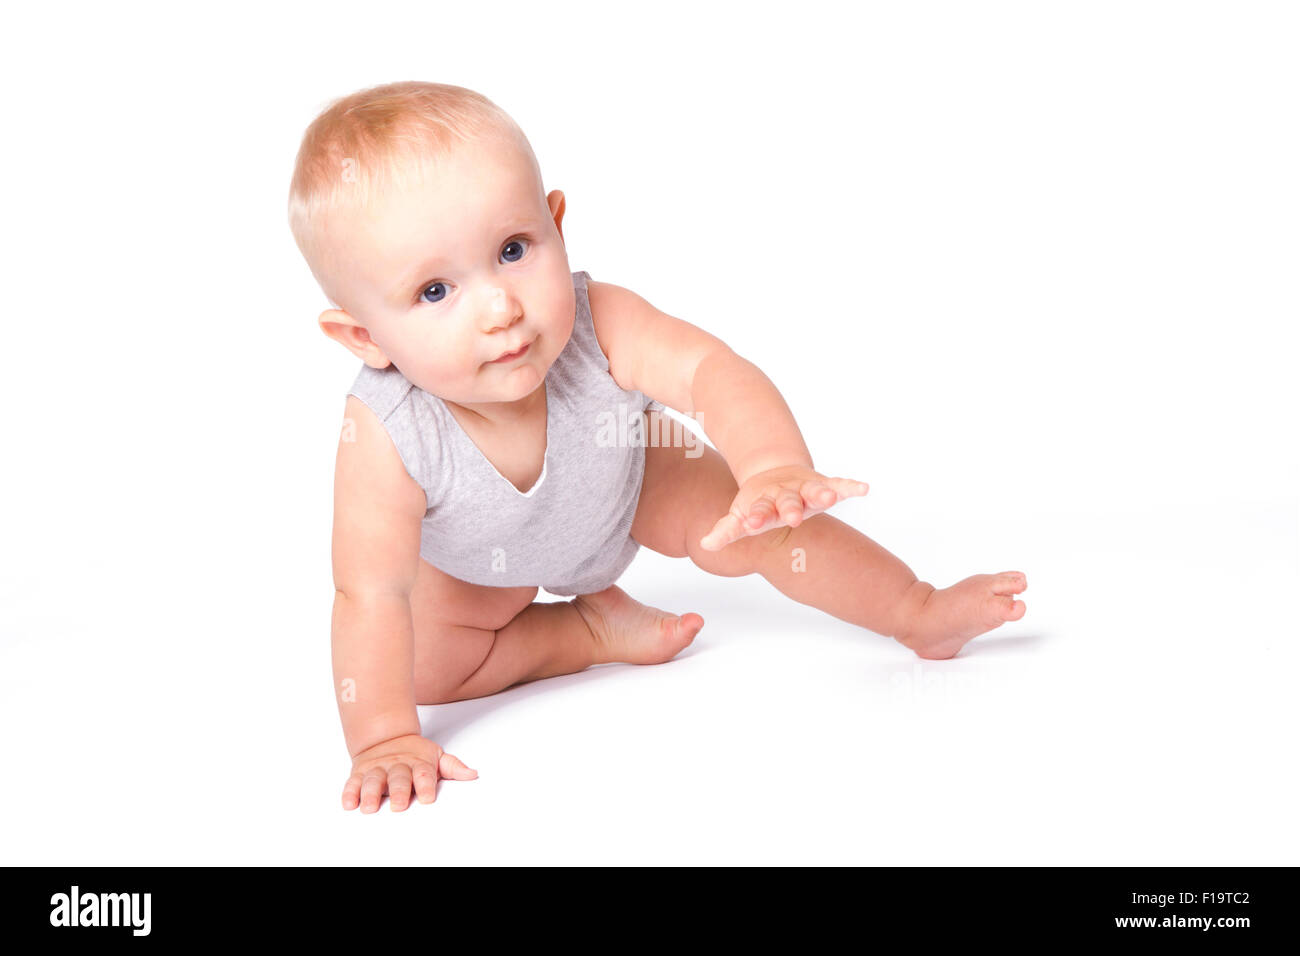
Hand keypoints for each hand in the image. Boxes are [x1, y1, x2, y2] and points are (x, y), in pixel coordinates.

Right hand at [343, 733, 476, 811]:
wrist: (386, 738)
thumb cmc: (415, 755)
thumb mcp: (436, 757)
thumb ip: (453, 767)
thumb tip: (473, 774)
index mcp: (418, 763)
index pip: (424, 774)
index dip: (426, 785)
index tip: (428, 798)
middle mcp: (397, 766)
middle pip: (398, 778)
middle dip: (398, 791)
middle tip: (398, 805)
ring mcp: (377, 769)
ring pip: (373, 781)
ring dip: (370, 794)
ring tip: (369, 807)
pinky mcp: (360, 773)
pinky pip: (353, 783)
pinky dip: (350, 793)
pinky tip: (349, 804)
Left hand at [699, 465, 868, 551]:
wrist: (775, 474)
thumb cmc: (758, 504)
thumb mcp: (742, 517)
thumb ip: (727, 531)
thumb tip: (704, 544)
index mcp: (763, 503)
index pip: (758, 511)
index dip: (754, 517)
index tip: (749, 523)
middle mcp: (785, 494)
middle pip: (788, 501)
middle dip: (789, 508)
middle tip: (792, 516)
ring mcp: (805, 488)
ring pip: (813, 489)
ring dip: (822, 492)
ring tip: (830, 495)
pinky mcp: (822, 485)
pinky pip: (839, 484)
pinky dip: (850, 485)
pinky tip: (864, 488)